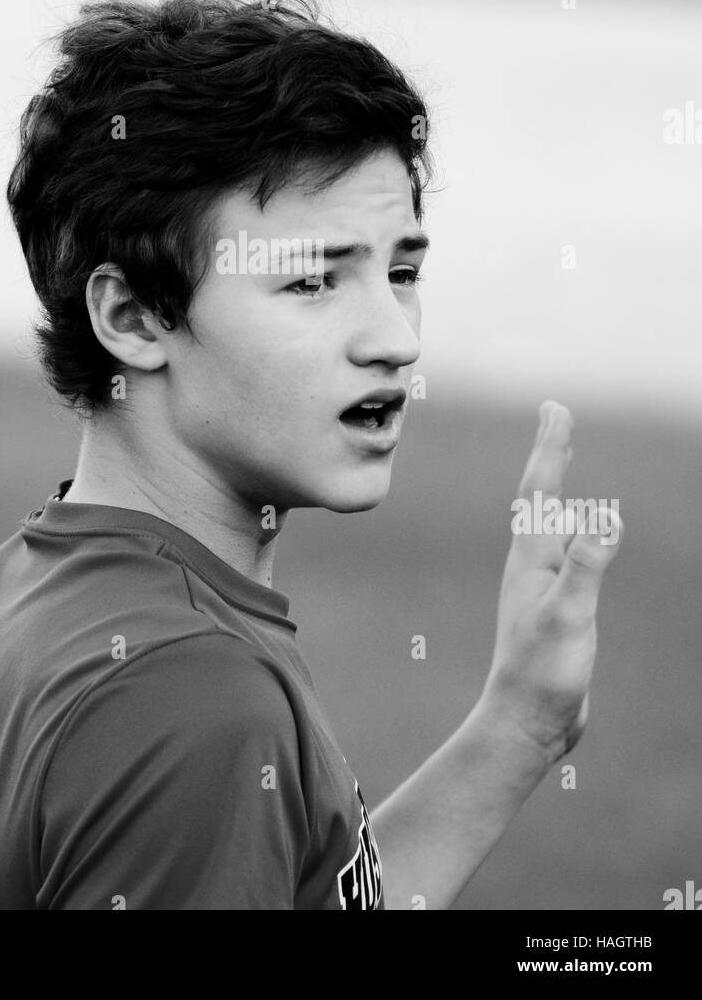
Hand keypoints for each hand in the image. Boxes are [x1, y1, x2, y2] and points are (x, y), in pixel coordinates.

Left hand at [481, 400, 623, 764]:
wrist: (526, 724)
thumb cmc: (544, 673)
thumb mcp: (569, 617)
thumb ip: (586, 567)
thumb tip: (605, 516)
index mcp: (531, 559)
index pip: (540, 491)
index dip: (550, 448)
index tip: (555, 408)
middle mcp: (530, 565)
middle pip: (540, 497)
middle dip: (550, 454)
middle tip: (555, 415)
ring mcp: (540, 586)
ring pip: (549, 523)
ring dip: (557, 487)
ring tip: (560, 463)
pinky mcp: (553, 607)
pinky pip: (563, 551)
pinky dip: (571, 527)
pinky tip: (574, 534)